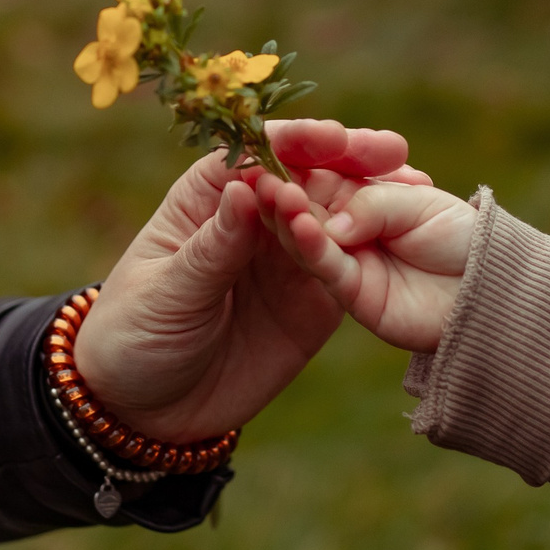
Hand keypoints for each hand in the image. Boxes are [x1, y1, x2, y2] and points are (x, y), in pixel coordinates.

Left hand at [73, 120, 412, 441]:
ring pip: (337, 216)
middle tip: (389, 150)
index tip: (330, 136)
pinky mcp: (314, 301)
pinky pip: (350, 269)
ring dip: (374, 198)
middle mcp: (253, 219)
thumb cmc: (135, 338)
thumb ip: (213, 247)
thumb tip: (246, 186)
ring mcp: (287, 259)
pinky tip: (411, 235)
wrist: (148, 413)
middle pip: (306, 176)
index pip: (253, 155)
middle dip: (348, 159)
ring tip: (414, 184)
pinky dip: (380, 250)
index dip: (293, 141)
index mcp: (207, 200)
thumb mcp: (169, 294)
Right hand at [253, 170, 479, 354]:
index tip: (268, 144)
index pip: (318, 172)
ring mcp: (345, 259)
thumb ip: (373, 206)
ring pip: (305, 235)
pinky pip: (326, 267)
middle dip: (280, 187)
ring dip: (286, 214)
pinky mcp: (352, 293)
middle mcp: (344, 225)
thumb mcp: (419, 203)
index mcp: (359, 193)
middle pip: (302, 204)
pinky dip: (311, 245)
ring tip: (271, 193)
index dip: (294, 160)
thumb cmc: (462, 235)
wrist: (492, 286)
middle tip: (255, 170)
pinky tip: (299, 225)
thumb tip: (332, 225)